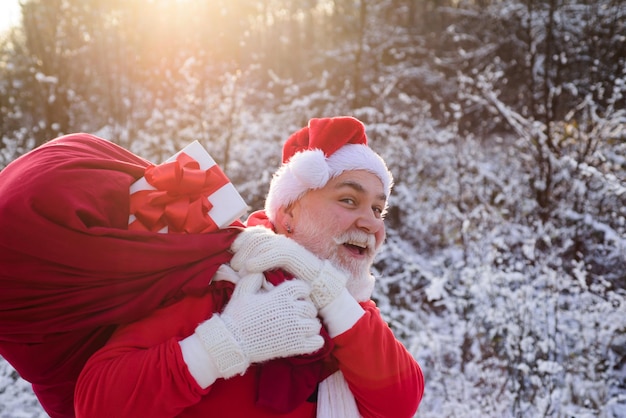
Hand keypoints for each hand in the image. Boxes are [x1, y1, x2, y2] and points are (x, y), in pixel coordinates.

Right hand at [194, 272, 323, 377]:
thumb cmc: (237, 315)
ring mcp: (294, 329)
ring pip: (315, 324)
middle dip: (304, 310)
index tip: (294, 297)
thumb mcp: (243, 290)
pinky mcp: (294, 346)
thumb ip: (254, 277)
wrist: (232, 342)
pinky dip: (313, 341)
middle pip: (311, 307)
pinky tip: (304, 340)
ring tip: (299, 328)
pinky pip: (317, 342)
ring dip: (309, 325)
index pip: (304, 287)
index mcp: (281, 295)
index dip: (301, 291)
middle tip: (295, 315)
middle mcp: (291, 310)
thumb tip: (261, 270)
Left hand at [230, 226, 347, 308]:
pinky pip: (276, 253)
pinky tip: (250, 267)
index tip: (230, 252)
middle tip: (233, 265)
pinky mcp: (297, 256)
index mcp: (276, 244)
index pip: (256, 233)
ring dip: (249, 254)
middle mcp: (282, 242)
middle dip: (243, 248)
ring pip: (264, 243)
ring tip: (240, 268)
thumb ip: (254, 271)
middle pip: (257, 236)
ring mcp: (290, 248)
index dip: (242, 239)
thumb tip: (232, 268)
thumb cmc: (292, 289)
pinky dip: (261, 259)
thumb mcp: (269, 278)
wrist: (319, 294)